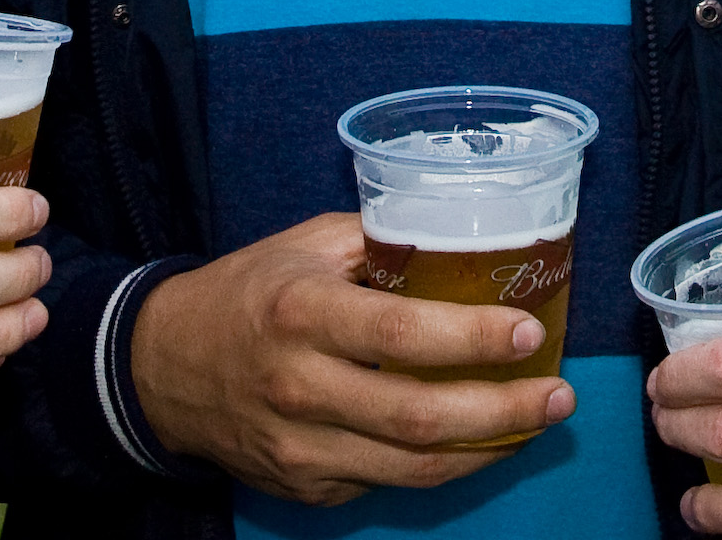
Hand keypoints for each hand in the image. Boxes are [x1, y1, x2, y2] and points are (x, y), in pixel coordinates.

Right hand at [130, 212, 572, 504]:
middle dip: (504, 410)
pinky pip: (390, 480)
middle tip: (558, 393)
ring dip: (489, 446)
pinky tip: (479, 437)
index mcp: (301, 313)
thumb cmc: (245, 292)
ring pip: (414, 465)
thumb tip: (459, 235)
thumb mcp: (302, 247)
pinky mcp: (306, 485)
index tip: (527, 331)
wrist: (163, 368)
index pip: (399, 333)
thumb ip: (377, 242)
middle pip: (418, 417)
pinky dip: (444, 463)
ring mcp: (302, 447)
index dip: (471, 339)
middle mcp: (300, 386)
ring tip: (537, 418)